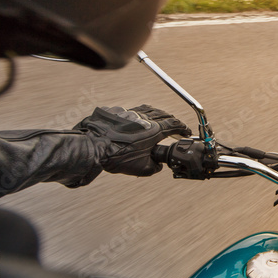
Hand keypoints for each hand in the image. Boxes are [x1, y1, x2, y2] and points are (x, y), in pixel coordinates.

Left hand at [74, 105, 190, 175]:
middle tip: (174, 126)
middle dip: (171, 120)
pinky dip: (136, 116)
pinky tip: (134, 122)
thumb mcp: (141, 168)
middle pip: (163, 114)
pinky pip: (130, 111)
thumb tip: (158, 165)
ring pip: (147, 109)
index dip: (182, 128)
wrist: (92, 147)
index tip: (185, 131)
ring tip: (157, 119)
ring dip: (155, 114)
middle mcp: (143, 118)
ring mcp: (128, 113)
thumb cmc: (115, 156)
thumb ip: (155, 166)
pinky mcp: (115, 112)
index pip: (174, 125)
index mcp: (153, 130)